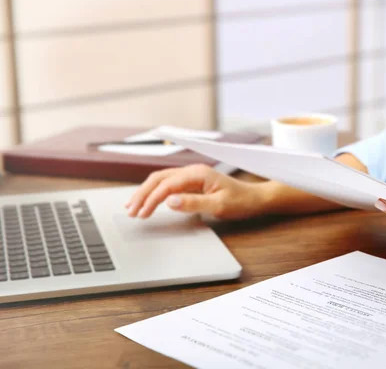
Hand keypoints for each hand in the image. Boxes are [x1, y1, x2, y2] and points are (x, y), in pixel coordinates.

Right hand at [126, 164, 269, 219]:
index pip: (166, 185)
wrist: (254, 198)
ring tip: (134, 207)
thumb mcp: (218, 206)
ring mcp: (191, 176)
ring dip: (146, 192)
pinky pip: (169, 185)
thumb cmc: (240, 201)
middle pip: (159, 179)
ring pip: (161, 181)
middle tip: (131, 211)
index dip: (151, 199)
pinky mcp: (192, 183)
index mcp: (197, 173)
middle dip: (142, 194)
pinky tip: (149, 201)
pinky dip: (155, 193)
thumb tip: (169, 201)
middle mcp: (192, 171)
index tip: (142, 213)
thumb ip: (193, 203)